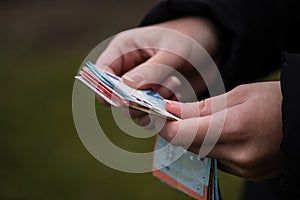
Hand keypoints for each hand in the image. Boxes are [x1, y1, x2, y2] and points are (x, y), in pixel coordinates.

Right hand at [96, 16, 219, 100]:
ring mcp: (144, 86)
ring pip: (136, 108)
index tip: (123, 100)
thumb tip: (126, 88)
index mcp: (124, 50)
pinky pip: (155, 112)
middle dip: (136, 100)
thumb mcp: (173, 50)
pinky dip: (167, 108)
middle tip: (156, 93)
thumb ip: (151, 70)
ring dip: (155, 104)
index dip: (107, 88)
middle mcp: (130, 70)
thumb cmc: (190, 37)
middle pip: (117, 96)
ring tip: (174, 83)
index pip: (102, 72)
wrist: (214, 44)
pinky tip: (180, 90)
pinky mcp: (158, 98)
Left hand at [159, 82, 282, 180]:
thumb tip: (168, 112)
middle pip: (189, 145)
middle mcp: (239, 155)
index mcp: (236, 128)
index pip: (182, 134)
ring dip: (194, 138)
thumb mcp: (237, 95)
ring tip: (200, 121)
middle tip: (174, 114)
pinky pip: (216, 160)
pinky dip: (210, 147)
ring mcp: (244, 168)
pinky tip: (218, 134)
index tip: (155, 114)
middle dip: (177, 130)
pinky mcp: (248, 173)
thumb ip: (200, 107)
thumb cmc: (274, 100)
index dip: (163, 125)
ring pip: (201, 154)